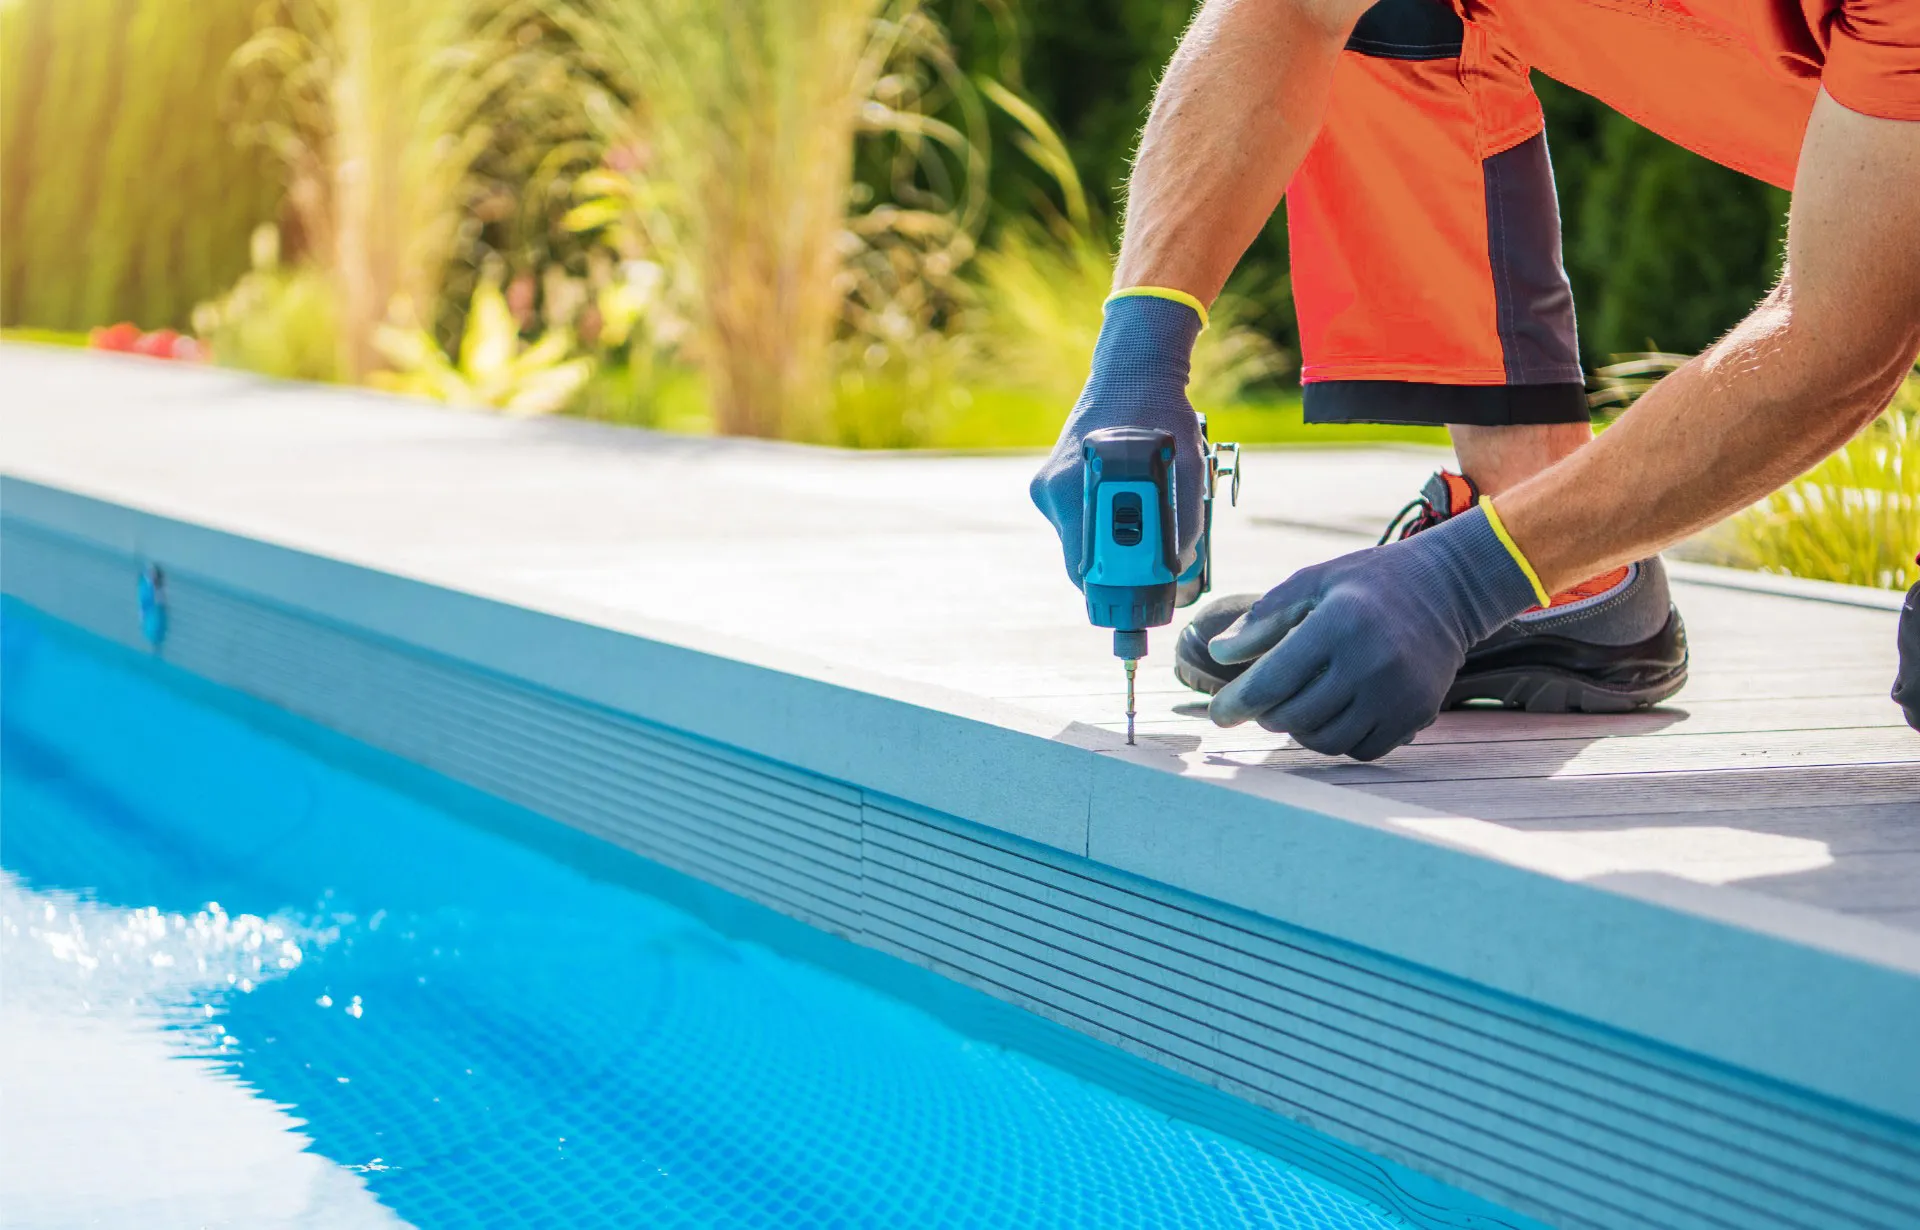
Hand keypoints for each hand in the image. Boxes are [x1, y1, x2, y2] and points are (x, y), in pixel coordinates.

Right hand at [1029, 292, 1207, 587]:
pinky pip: (1076, 520)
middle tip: (1154, 569)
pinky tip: (1126, 500)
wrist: (1133, 369)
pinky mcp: (1050, 482)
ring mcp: (1047, 488)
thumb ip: (1185, 523)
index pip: (1084, 571)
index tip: (1144, 595)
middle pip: (1080, 561)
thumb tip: (1180, 568)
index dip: (1115, 590)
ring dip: (1110, 544)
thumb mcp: (1188, 469)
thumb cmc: (1163, 417)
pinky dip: (1101, 522)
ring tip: (1145, 523)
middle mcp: (1053, 493)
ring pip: (1079, 541)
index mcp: (1075, 491)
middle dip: (1116, 571)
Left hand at [1206, 505, 1539, 759]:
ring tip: (1299, 706)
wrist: (1448, 589)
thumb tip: (1217, 653)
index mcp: (1339, 623)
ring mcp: (1398, 693)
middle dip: (1269, 715)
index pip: (1273, 680)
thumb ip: (1265, 618)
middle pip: (1296, 717)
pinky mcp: (1418, 713)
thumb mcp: (1314, 581)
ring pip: (1327, 741)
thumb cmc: (1369, 583)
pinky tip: (1334, 714)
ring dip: (1302, 731)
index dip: (1237, 703)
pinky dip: (1339, 740)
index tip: (1218, 715)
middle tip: (1265, 703)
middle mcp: (1371, 662)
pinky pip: (1362, 749)